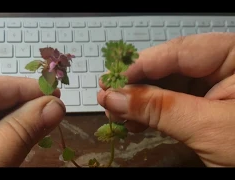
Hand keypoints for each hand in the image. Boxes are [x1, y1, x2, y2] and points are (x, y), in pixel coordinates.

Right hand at [98, 32, 234, 166]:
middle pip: (171, 69)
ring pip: (170, 87)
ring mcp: (219, 88)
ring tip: (117, 114)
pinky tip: (135, 121)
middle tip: (108, 100)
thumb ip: (159, 109)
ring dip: (141, 103)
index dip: (143, 65)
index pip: (182, 51)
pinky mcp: (210, 107)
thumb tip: (112, 97)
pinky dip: (154, 113)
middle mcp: (227, 67)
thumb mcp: (207, 128)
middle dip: (138, 87)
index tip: (112, 81)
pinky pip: (176, 103)